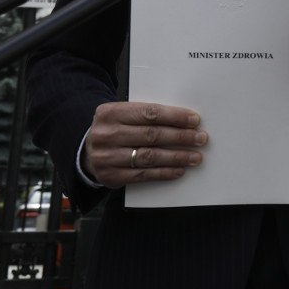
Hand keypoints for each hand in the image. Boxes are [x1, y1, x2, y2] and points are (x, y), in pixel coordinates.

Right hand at [83, 102, 205, 187]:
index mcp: (111, 112)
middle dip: (180, 137)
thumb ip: (147, 115)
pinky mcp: (110, 176)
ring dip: (176, 157)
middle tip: (201, 138)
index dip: (175, 117)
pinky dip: (164, 173)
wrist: (87, 151)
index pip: (149, 113)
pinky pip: (143, 175)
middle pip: (151, 135)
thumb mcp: (124, 115)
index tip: (195, 120)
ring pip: (149, 157)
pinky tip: (179, 170)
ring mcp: (106, 157)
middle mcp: (106, 134)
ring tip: (195, 157)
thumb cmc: (116, 129)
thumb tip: (185, 120)